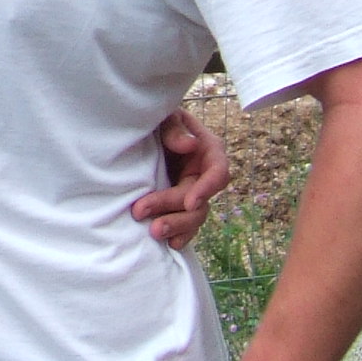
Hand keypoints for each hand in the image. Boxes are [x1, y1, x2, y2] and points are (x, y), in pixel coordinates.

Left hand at [129, 109, 228, 246]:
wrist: (143, 129)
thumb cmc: (158, 118)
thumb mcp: (166, 115)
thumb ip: (175, 128)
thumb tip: (189, 146)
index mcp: (208, 150)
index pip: (218, 172)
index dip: (207, 189)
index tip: (190, 201)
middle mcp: (203, 174)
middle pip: (199, 200)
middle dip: (175, 211)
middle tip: (149, 220)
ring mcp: (193, 191)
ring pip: (193, 216)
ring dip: (175, 226)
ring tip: (154, 233)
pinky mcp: (180, 203)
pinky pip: (185, 224)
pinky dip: (179, 235)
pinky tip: (169, 245)